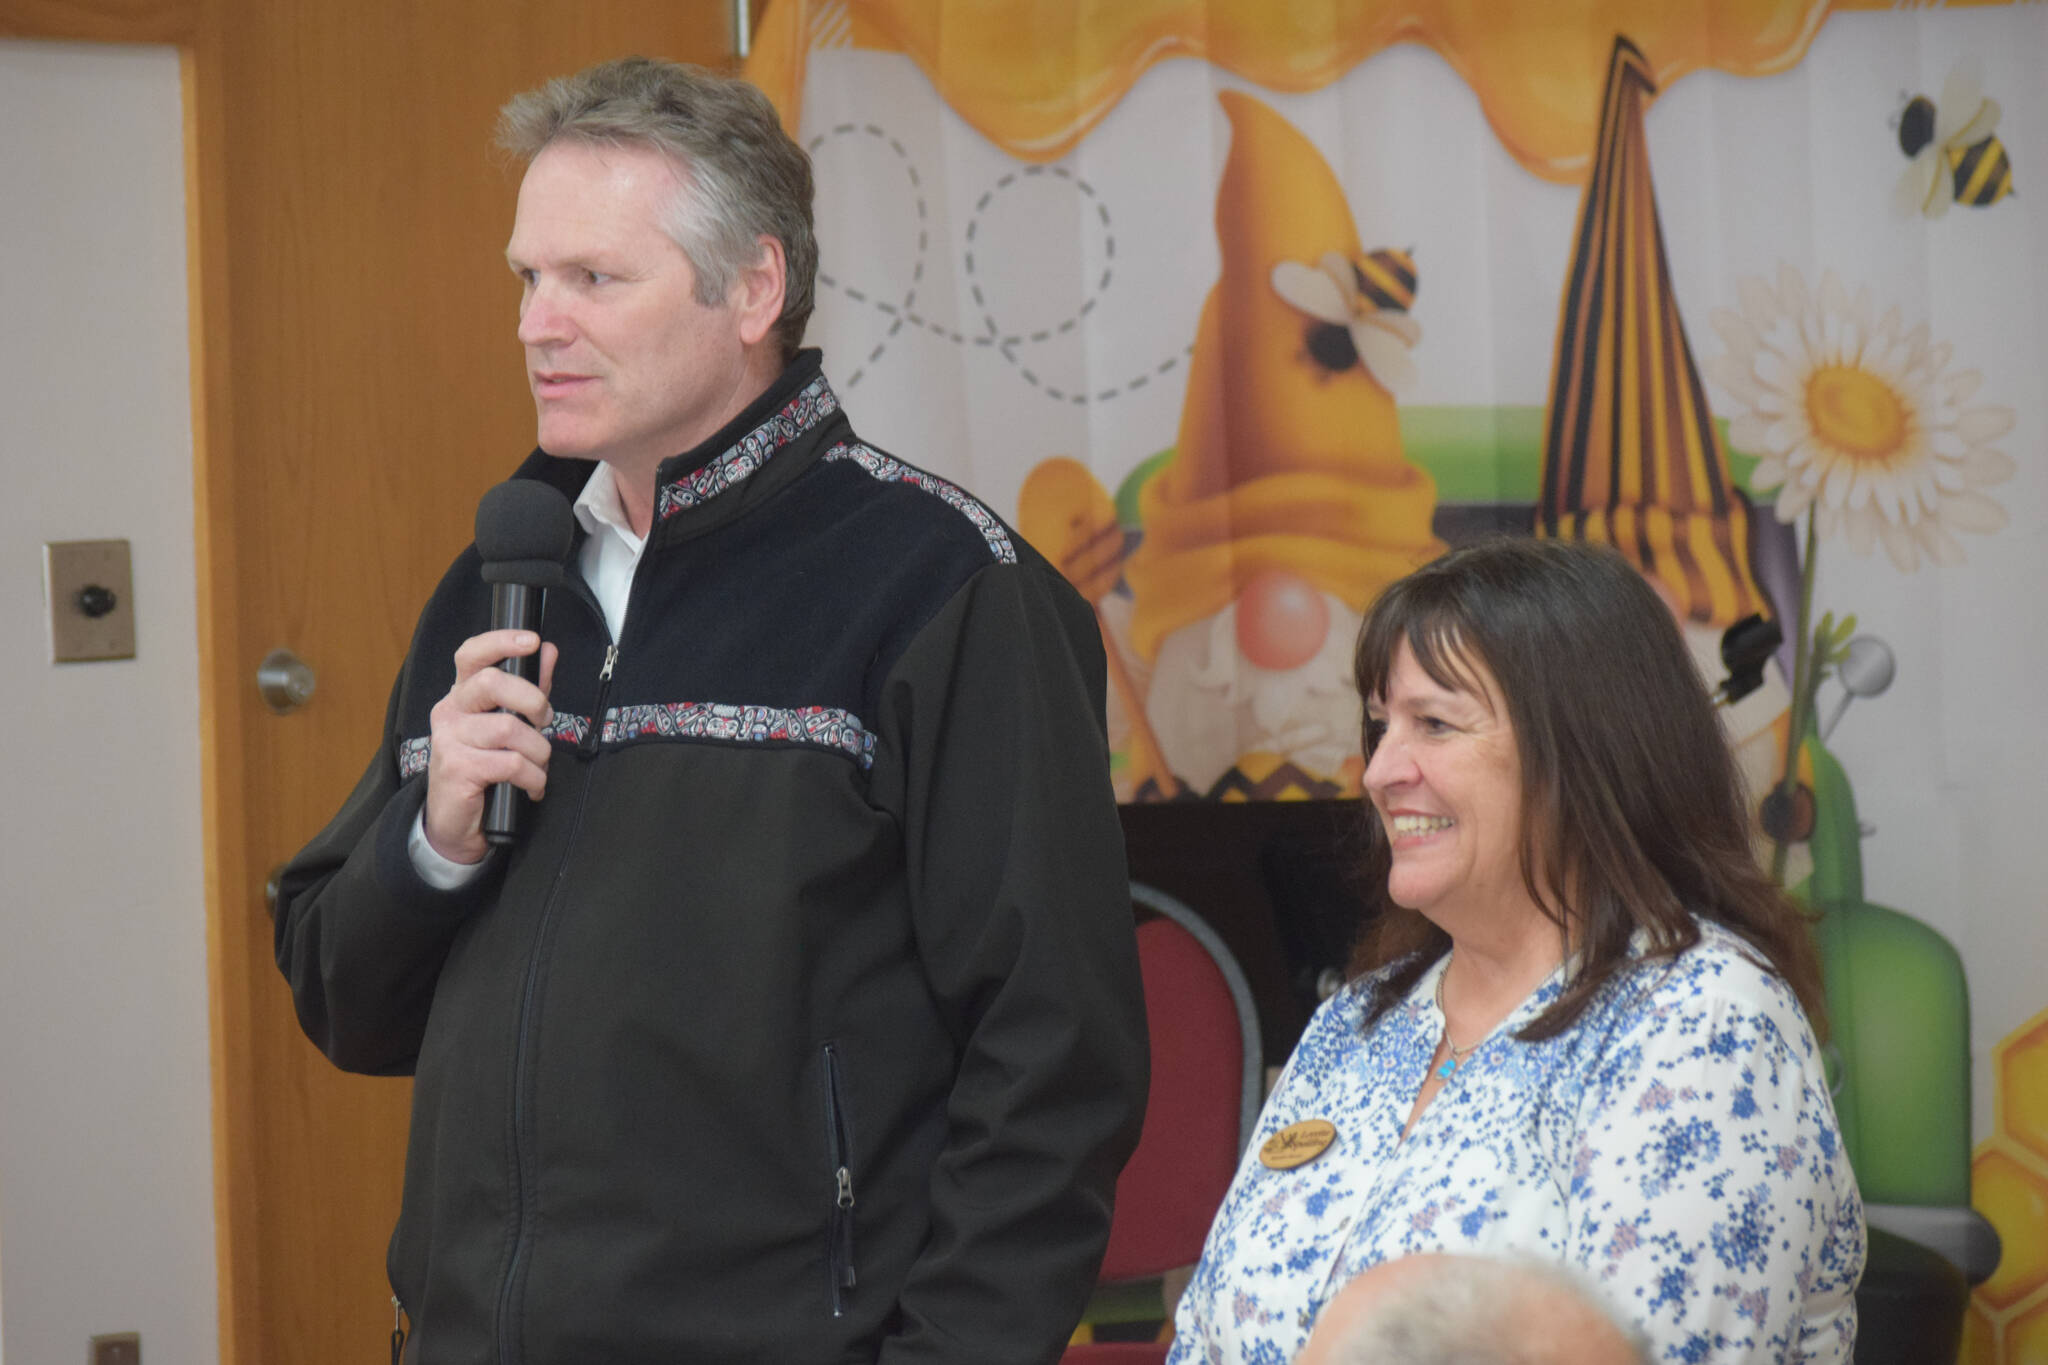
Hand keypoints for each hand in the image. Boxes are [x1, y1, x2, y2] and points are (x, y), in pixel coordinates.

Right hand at [422, 630, 559, 864]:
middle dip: (533, 701)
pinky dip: (533, 778)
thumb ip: (529, 688)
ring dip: (538, 752)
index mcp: (461, 695)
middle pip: (493, 683)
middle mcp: (450, 711)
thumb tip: (548, 651)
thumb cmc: (485, 768)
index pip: (471, 656)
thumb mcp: (509, 724)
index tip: (532, 641)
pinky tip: (532, 786)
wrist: (458, 822)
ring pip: (509, 728)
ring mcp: (449, 740)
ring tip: (537, 767)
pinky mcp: (457, 769)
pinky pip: (510, 763)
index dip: (501, 642)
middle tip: (544, 722)